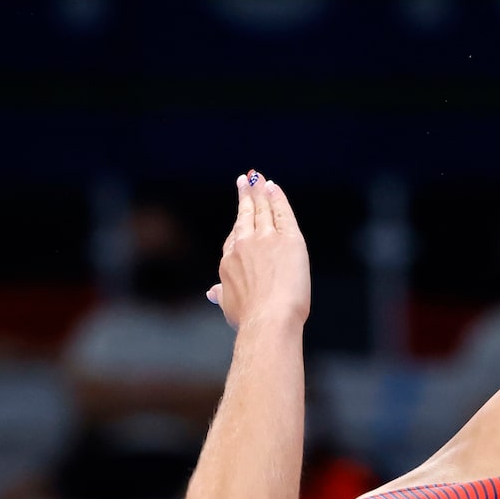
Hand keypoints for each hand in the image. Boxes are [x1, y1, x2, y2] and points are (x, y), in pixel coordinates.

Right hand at [206, 172, 309, 331]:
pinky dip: (277, 198)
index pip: (234, 237)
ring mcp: (265, 239)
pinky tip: (274, 188)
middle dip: (246, 196)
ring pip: (262, 209)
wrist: (267, 321)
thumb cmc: (249, 320)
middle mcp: (244, 245)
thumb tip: (211, 293)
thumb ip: (221, 295)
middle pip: (245, 215)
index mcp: (229, 262)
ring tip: (258, 177)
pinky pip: (282, 212)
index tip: (240, 214)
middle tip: (245, 180)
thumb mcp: (230, 307)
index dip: (238, 224)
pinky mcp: (288, 240)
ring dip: (260, 191)